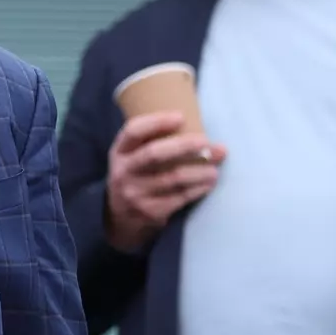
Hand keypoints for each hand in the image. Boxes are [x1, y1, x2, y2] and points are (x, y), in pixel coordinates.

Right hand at [105, 111, 225, 251]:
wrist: (120, 217)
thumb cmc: (136, 176)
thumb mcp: (130, 157)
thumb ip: (149, 142)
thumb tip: (193, 124)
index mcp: (119, 152)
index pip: (133, 131)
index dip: (156, 122)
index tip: (180, 117)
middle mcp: (124, 172)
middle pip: (154, 154)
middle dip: (183, 146)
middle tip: (206, 141)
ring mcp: (136, 193)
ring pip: (172, 178)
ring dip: (198, 171)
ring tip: (215, 168)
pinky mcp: (150, 211)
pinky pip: (179, 197)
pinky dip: (198, 189)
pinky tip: (208, 184)